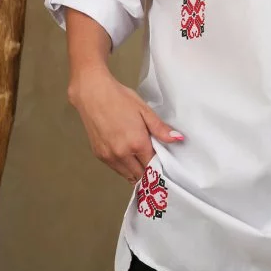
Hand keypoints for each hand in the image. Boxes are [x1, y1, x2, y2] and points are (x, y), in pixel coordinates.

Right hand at [67, 67, 183, 183]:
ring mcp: (108, 157)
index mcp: (136, 143)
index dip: (160, 166)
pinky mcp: (99, 156)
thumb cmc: (121, 99)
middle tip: (155, 161)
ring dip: (137, 171)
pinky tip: (129, 155)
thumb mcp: (144, 110)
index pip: (153, 166)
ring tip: (142, 158)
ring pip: (127, 175)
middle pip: (140, 175)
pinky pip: (116, 169)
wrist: (93, 94)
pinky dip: (124, 167)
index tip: (165, 163)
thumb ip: (160, 128)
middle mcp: (121, 154)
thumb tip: (178, 139)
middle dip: (149, 171)